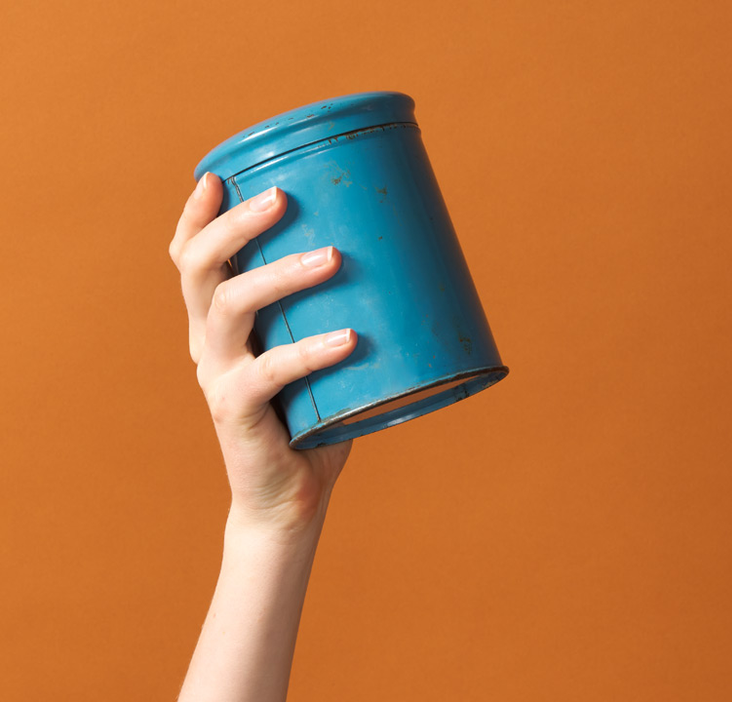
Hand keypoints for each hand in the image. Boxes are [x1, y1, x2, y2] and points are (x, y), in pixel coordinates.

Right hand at [170, 173, 357, 536]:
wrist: (292, 499)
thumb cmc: (317, 419)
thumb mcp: (326, 355)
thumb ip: (347, 313)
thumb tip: (416, 262)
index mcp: (220, 324)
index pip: (190, 259)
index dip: (197, 216)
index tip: (217, 174)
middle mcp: (209, 343)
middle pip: (200, 269)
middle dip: (235, 225)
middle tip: (282, 197)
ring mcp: (219, 377)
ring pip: (229, 308)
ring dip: (279, 275)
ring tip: (331, 257)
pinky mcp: (237, 413)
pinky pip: (269, 373)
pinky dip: (309, 352)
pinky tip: (349, 339)